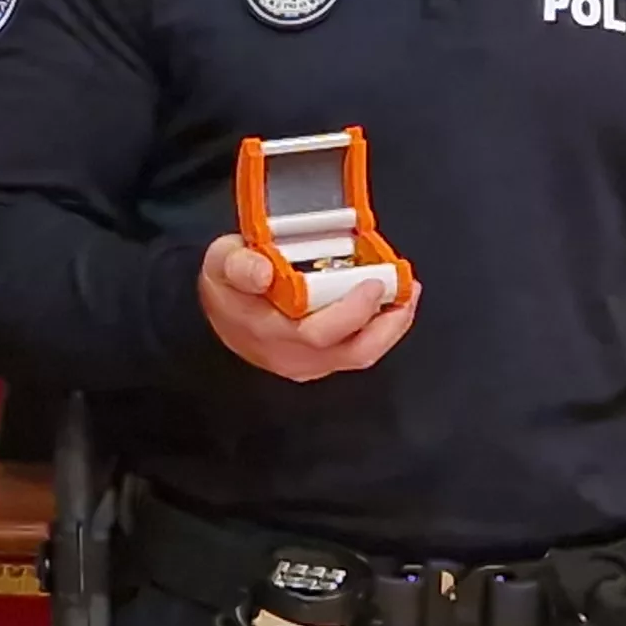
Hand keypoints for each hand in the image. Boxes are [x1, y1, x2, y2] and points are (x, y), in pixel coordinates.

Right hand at [196, 235, 414, 382]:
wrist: (218, 313)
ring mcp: (309, 364)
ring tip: (406, 295)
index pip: (319, 334)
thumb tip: (263, 272)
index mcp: (270, 332)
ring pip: (361, 355)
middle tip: (407, 287)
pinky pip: (357, 351)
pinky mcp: (320, 362)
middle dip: (389, 322)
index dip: (354, 310)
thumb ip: (240, 265)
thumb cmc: (226, 284)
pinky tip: (388, 304)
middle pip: (354, 352)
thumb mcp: (221, 262)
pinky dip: (379, 329)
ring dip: (391, 327)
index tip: (374, 281)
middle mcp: (293, 356)